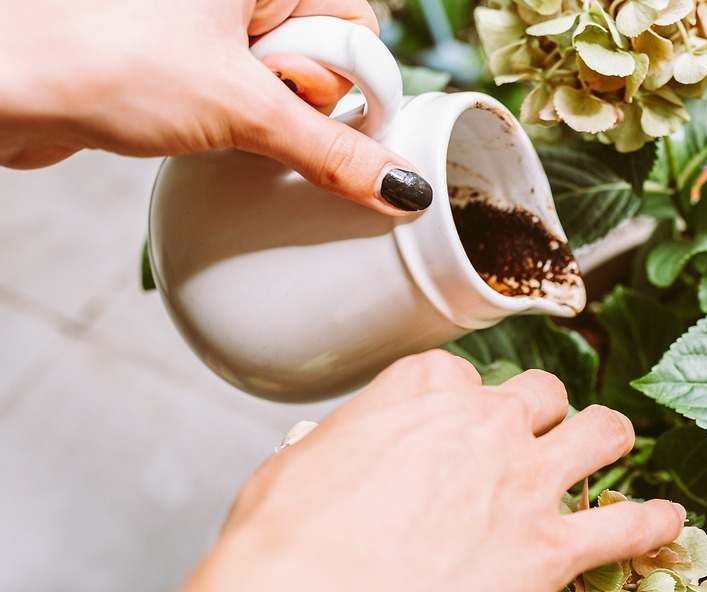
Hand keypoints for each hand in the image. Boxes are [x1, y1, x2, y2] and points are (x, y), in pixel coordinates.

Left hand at [0, 0, 431, 214]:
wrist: (1, 84)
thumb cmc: (101, 58)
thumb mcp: (242, 110)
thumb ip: (332, 151)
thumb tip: (401, 186)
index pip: (356, 24)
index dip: (353, 83)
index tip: (332, 125)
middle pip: (320, 56)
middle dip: (299, 102)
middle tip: (252, 111)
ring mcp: (206, 24)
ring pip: (280, 86)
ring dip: (266, 123)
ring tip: (217, 123)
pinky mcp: (179, 61)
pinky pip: (241, 100)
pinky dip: (237, 128)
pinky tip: (206, 136)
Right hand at [131, 350, 685, 591]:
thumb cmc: (288, 550)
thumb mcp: (293, 471)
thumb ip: (342, 449)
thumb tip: (344, 457)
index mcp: (420, 394)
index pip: (456, 375)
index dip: (459, 400)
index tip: (454, 420)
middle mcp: (484, 423)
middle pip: (538, 392)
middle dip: (538, 411)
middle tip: (532, 435)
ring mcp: (526, 481)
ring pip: (599, 430)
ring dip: (607, 438)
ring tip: (611, 444)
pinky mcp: (552, 547)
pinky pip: (627, 524)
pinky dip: (651, 523)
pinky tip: (665, 522)